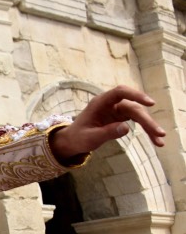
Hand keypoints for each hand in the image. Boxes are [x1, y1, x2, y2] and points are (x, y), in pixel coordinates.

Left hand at [50, 85, 165, 160]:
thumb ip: (106, 132)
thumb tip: (126, 128)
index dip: (135, 95)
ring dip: (150, 127)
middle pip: (133, 107)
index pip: (120, 92)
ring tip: (160, 141)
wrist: (73, 140)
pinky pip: (137, 121)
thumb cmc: (79, 137)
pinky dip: (146, 130)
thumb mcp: (90, 138)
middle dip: (147, 121)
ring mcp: (117, 109)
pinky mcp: (121, 116)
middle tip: (160, 134)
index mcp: (100, 103)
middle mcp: (110, 103)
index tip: (149, 103)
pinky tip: (155, 140)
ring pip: (138, 114)